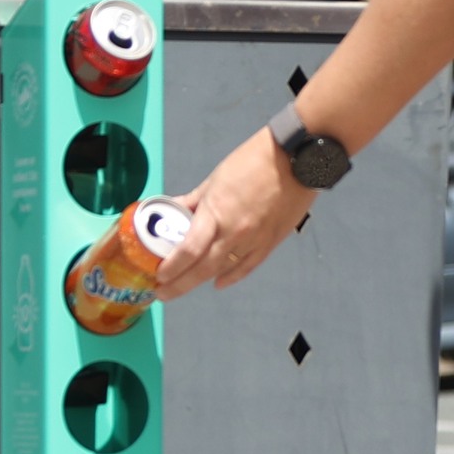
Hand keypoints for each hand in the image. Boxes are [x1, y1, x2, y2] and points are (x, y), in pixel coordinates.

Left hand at [154, 127, 316, 299]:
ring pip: (223, 270)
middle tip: (162, 293)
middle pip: (202, 268)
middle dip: (179, 284)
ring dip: (200, 282)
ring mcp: (254, 241)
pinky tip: (218, 283)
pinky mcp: (270, 242)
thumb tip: (174, 209)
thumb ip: (194, 200)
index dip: (172, 267)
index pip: (189, 250)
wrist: (295, 160)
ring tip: (182, 287)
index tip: (158, 276)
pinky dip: (231, 278)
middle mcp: (234, 233)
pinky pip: (247, 267)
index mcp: (216, 213)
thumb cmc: (252, 162)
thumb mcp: (215, 179)